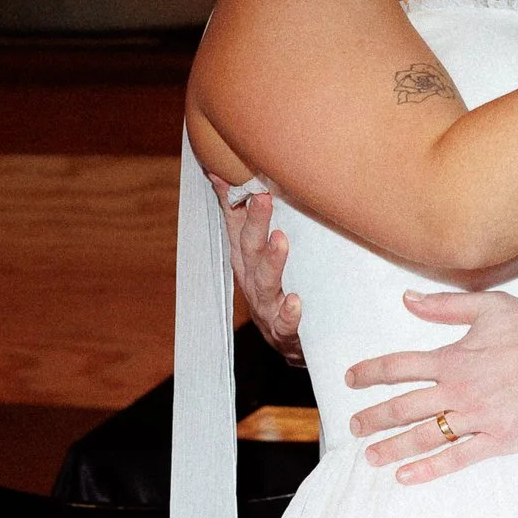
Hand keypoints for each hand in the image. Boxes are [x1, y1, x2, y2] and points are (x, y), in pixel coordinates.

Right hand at [212, 173, 303, 365]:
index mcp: (245, 259)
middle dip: (255, 222)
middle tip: (264, 197)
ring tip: (280, 240)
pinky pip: (284, 322)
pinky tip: (295, 301)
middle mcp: (251, 280)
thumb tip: (222, 174)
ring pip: (265, 282)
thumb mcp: (256, 254)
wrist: (289, 342)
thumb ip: (243, 217)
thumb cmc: (275, 289)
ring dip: (272, 261)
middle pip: (249, 248)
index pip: (235, 226)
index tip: (233, 175)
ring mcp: (265, 305)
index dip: (233, 202)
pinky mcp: (282, 330)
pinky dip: (289, 312)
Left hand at [343, 291, 517, 483]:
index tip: (351, 379)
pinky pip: (457, 458)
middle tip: (353, 427)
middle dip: (374, 418)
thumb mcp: (490, 306)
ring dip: (393, 447)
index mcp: (453, 359)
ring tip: (371, 457)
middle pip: (403, 407)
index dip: (370, 372)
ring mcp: (477, 418)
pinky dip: (429, 469)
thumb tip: (407, 299)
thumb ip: (444, 305)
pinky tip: (406, 476)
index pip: (399, 366)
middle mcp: (458, 391)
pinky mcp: (498, 440)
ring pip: (424, 436)